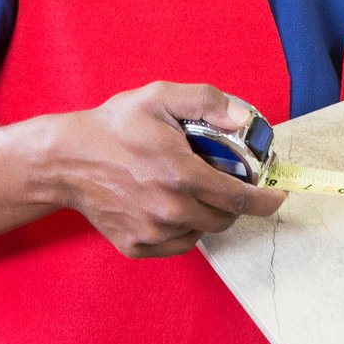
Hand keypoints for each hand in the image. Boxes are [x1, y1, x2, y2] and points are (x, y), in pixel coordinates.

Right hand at [48, 82, 283, 258]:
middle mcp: (169, 209)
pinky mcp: (136, 246)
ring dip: (206, 213)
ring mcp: (152, 231)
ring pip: (201, 231)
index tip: (277, 195)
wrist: (66, 160)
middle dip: (233, 202)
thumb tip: (244, 119)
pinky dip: (183, 228)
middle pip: (224, 218)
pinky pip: (177, 243)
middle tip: (227, 182)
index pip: (239, 198)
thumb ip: (207, 102)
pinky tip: (170, 204)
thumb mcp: (161, 97)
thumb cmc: (115, 126)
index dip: (265, 199)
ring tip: (190, 189)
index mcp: (181, 175)